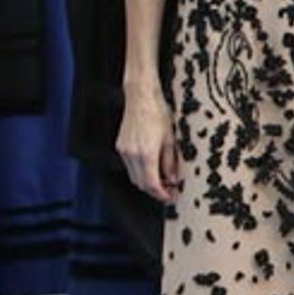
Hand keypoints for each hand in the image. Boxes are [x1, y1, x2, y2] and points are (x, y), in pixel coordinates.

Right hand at [116, 82, 180, 203]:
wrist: (141, 97)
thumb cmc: (158, 112)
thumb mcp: (171, 138)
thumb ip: (170, 161)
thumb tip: (173, 178)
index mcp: (146, 154)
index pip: (151, 184)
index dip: (161, 194)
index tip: (170, 197)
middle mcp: (131, 155)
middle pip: (140, 183)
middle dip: (154, 190)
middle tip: (168, 191)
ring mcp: (124, 151)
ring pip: (133, 176)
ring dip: (146, 182)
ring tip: (162, 180)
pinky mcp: (120, 146)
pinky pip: (129, 166)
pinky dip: (139, 171)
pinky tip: (151, 167)